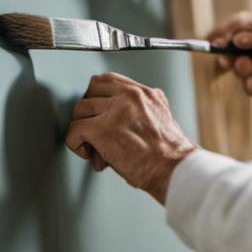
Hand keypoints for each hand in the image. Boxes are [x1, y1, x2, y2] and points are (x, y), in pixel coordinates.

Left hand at [66, 72, 196, 204]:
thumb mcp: (165, 121)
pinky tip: (86, 152)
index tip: (97, 110)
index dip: (98, 96)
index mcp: (146, 94)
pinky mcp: (103, 130)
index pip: (110, 80)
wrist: (176, 171)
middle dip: (87, 111)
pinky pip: (75, 130)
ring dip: (82, 130)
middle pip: (91, 91)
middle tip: (90, 128)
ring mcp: (116, 111)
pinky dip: (74, 143)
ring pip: (81, 110)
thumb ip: (145, 111)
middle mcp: (130, 96)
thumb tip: (127, 119)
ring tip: (92, 148)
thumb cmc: (173, 157)